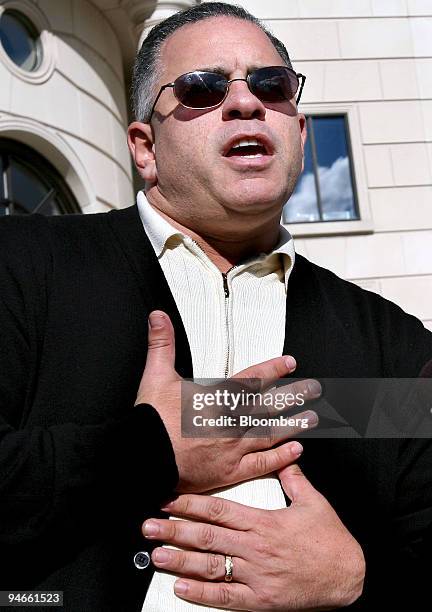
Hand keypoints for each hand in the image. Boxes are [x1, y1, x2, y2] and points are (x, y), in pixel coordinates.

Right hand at [135, 310, 318, 492]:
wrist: (143, 458)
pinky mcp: (229, 472)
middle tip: (314, 389)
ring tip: (312, 417)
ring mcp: (233, 448)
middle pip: (269, 405)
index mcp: (217, 397)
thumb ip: (162, 344)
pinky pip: (262, 464)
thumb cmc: (151, 419)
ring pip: (271, 433)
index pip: (252, 378)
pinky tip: (296, 450)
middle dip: (294, 395)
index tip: (291, 363)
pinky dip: (281, 457)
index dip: (273, 369)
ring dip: (294, 424)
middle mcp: (231, 420)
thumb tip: (158, 315)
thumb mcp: (155, 376)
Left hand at [143, 464, 364, 610]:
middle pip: (207, 537)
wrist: (349, 576)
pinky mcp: (261, 600)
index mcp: (264, 522)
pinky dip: (202, 594)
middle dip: (174, 530)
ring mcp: (256, 575)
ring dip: (180, 561)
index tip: (168, 500)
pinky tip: (181, 589)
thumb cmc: (330, 540)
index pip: (218, 510)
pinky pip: (227, 597)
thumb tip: (286, 457)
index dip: (190, 504)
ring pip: (211, 566)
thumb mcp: (314, 503)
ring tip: (156, 555)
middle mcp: (255, 548)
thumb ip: (294, 479)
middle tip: (148, 526)